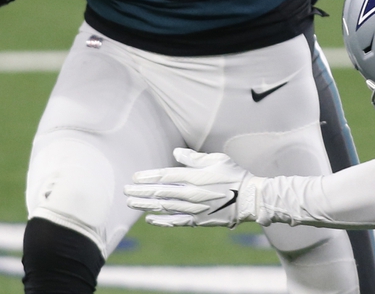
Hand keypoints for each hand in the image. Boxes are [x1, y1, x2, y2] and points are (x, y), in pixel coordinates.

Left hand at [125, 148, 254, 228]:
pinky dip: (161, 221)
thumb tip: (175, 153)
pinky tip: (149, 219)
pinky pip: (175, 222)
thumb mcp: (216, 159)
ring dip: (145, 205)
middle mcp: (189, 193)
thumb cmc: (234, 175)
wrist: (249, 198)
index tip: (134, 178)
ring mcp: (193, 208)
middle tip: (125, 191)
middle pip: (159, 193)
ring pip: (163, 207)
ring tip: (131, 203)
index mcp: (193, 177)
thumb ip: (194, 158)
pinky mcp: (198, 220)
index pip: (164, 176)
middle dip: (140, 192)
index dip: (148, 177)